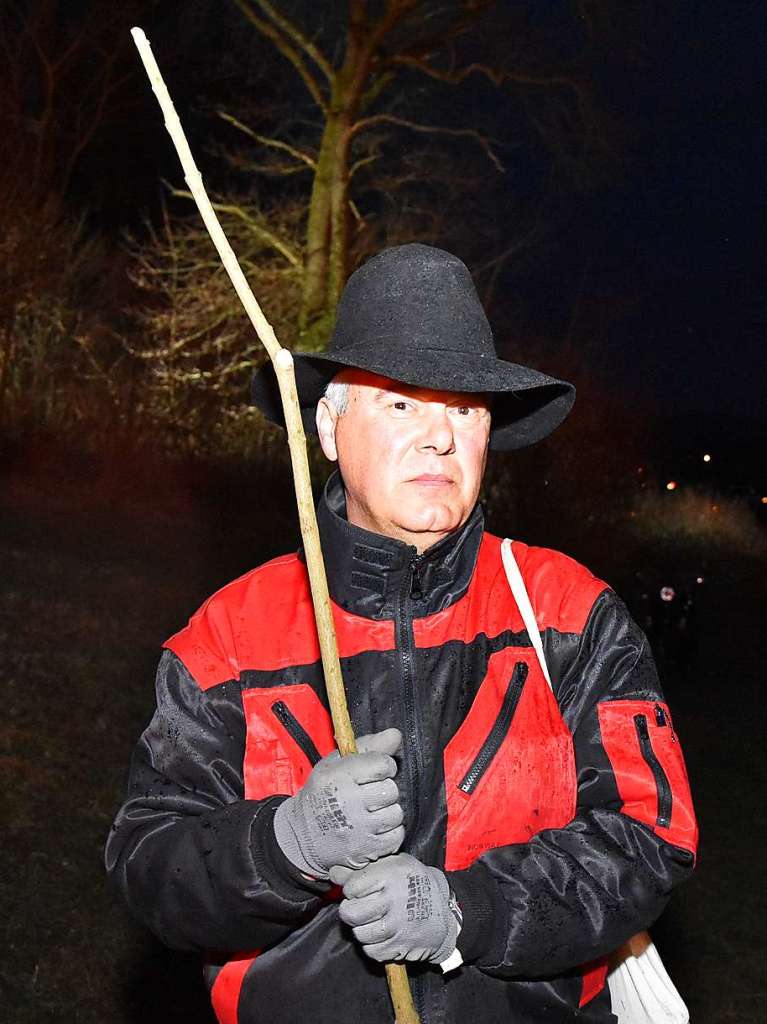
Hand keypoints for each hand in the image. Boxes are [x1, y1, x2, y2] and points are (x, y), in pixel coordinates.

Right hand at [273, 728, 403, 879]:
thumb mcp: (336, 763)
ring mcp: (356, 830)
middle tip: (369, 793)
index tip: (374, 772)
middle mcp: (346, 802)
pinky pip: (396, 836)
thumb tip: (395, 734)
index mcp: (337, 776)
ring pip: (396, 813)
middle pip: (391, 789)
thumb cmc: (323, 793)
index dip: (383, 766)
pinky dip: (390, 832)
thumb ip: (369, 746)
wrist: (302, 834)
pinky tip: (375, 828)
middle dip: (384, 789)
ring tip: (371, 811)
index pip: (383, 764)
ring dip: (388, 811)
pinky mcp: (365, 851)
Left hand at [334, 853, 459, 964]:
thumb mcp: (393, 864)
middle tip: (361, 907)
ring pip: (359, 934)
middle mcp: (394, 901)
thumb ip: (363, 868)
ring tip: (374, 919)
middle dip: (351, 910)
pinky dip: (373, 944)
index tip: (362, 888)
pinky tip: (383, 933)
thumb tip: (333, 873)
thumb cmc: (413, 883)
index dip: (352, 888)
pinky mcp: (400, 947)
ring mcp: (398, 927)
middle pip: (350, 913)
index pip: (351, 887)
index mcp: (391, 875)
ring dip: (362, 928)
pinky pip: (372, 951)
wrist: (445, 911)